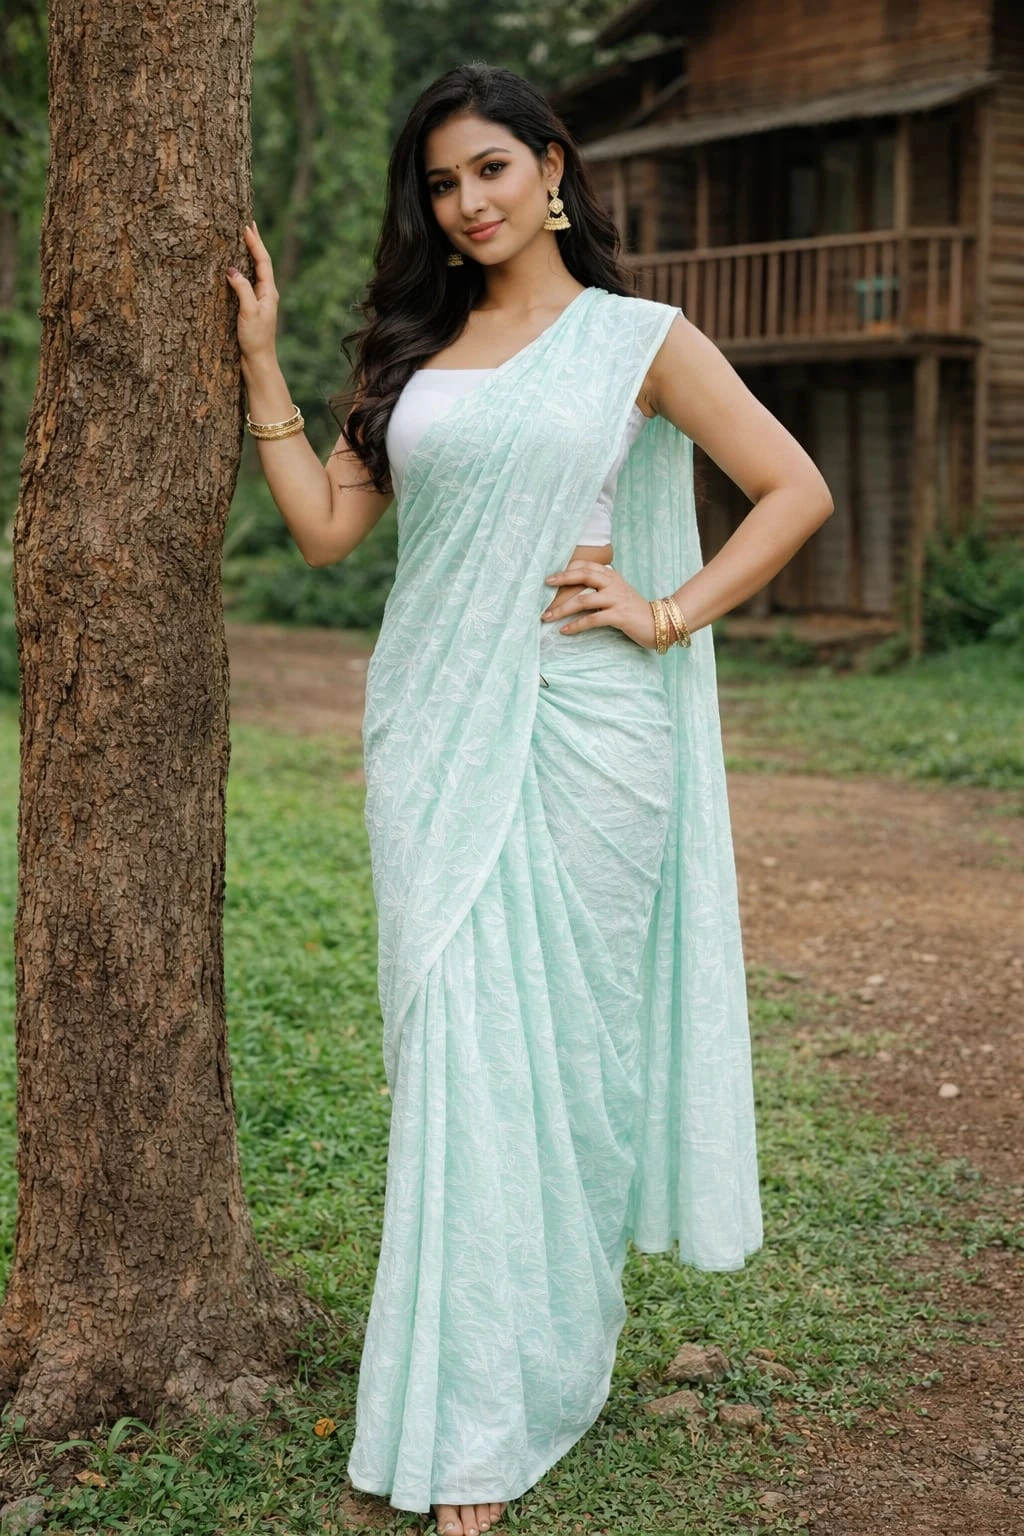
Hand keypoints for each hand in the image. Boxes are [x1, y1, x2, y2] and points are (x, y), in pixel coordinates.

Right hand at [225, 221, 279, 366]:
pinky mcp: (252, 308)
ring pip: (255, 271)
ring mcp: (260, 301)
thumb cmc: (255, 339)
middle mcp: (267, 294)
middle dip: (255, 244)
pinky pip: (248, 282)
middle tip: (249, 225)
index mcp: (270, 292)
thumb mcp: (249, 312)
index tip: (247, 226)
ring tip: (245, 240)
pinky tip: (237, 267)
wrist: (258, 362)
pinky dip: (243, 269)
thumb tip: (231, 270)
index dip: (255, 243)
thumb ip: (242, 289)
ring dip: (250, 254)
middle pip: (261, 263)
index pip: (263, 261)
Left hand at [541, 561, 657, 648]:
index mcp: (612, 576)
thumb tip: (574, 591)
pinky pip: (592, 619)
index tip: (552, 575)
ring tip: (547, 616)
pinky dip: (576, 625)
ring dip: (562, 609)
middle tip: (545, 583)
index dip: (568, 568)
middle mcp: (614, 584)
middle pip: (584, 575)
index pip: (587, 566)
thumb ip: (601, 588)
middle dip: (562, 579)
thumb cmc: (634, 610)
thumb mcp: (618, 593)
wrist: (660, 623)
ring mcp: (617, 599)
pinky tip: (565, 630)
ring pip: (583, 600)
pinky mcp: (619, 615)